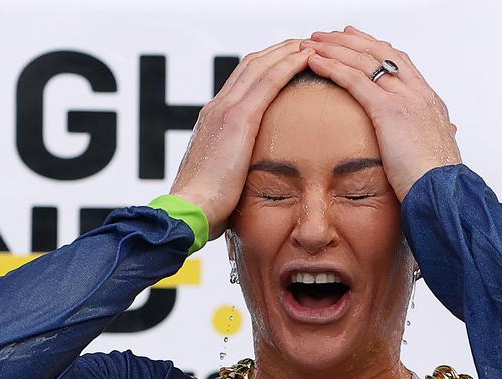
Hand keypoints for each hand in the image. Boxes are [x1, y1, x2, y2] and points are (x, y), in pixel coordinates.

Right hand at [169, 40, 314, 239]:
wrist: (189, 210)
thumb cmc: (205, 207)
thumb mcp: (222, 182)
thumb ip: (235, 172)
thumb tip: (248, 182)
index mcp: (212, 122)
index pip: (241, 83)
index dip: (265, 68)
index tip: (286, 63)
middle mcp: (216, 109)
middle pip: (250, 66)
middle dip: (278, 52)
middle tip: (303, 45)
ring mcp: (225, 110)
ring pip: (260, 66)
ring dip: (286, 51)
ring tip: (311, 45)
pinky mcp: (237, 119)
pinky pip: (268, 81)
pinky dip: (288, 65)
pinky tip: (307, 58)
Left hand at [301, 27, 460, 200]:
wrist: (443, 192)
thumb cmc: (436, 180)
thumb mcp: (436, 151)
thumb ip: (434, 136)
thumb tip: (445, 132)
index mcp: (428, 101)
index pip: (398, 61)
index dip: (373, 47)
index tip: (353, 38)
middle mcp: (417, 93)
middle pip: (380, 53)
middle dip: (349, 41)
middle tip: (326, 35)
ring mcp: (404, 99)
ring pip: (365, 61)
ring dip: (335, 49)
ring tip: (311, 43)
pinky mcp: (388, 111)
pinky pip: (355, 80)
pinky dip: (332, 67)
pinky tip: (315, 62)